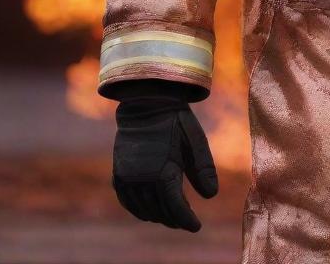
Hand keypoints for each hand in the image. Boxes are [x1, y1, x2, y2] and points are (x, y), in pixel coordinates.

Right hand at [112, 82, 217, 231]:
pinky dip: (138, 209)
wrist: (147, 101)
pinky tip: (148, 209)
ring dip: (158, 216)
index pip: (175, 209)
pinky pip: (127, 201)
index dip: (186, 221)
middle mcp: (142, 180)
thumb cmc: (176, 120)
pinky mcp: (118, 173)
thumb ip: (203, 169)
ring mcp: (127, 178)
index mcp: (163, 173)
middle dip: (175, 219)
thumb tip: (211, 196)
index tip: (196, 227)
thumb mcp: (195, 141)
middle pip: (160, 212)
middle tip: (186, 220)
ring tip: (172, 215)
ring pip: (143, 210)